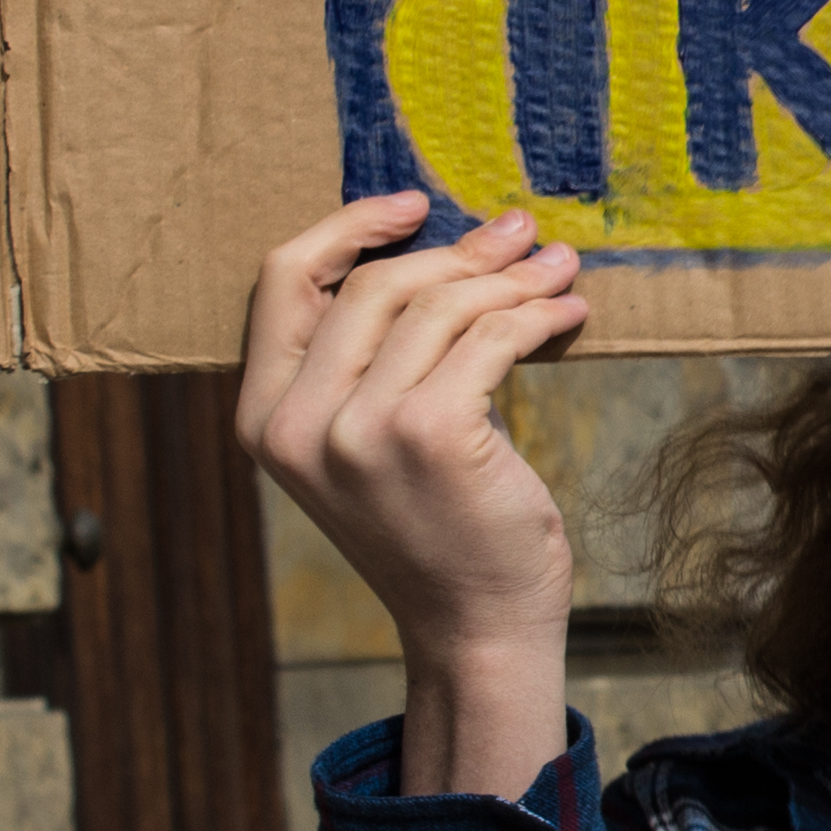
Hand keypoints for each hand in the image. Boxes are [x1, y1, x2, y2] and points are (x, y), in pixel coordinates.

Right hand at [237, 195, 584, 795]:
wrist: (474, 626)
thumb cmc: (436, 528)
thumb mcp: (369, 443)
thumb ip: (370, 360)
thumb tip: (450, 247)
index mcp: (263, 415)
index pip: (280, 280)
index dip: (347, 227)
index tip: (414, 204)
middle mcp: (296, 421)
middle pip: (375, 283)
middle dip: (460, 252)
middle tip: (525, 236)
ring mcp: (359, 429)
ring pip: (440, 307)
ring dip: (512, 280)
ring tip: (559, 272)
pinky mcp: (429, 433)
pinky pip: (489, 338)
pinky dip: (536, 316)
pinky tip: (568, 316)